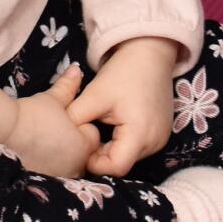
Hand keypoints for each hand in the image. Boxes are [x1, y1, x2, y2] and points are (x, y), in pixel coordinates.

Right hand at [5, 65, 100, 177]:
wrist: (4, 132)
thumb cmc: (32, 114)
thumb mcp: (53, 98)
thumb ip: (69, 86)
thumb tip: (77, 69)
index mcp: (85, 144)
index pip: (92, 133)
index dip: (80, 125)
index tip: (65, 119)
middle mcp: (77, 164)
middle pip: (84, 151)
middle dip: (75, 142)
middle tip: (55, 131)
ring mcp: (62, 175)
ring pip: (71, 164)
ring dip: (65, 156)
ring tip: (46, 143)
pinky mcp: (47, 182)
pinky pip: (57, 173)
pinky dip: (52, 165)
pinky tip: (40, 155)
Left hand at [66, 36, 177, 175]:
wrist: (150, 54)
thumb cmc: (123, 73)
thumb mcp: (94, 95)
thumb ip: (76, 118)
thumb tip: (62, 138)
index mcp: (140, 134)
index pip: (116, 167)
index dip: (94, 163)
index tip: (80, 147)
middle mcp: (155, 142)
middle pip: (122, 164)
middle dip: (100, 155)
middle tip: (84, 137)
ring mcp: (160, 139)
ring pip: (128, 157)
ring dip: (110, 149)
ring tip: (97, 128)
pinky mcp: (160, 134)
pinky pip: (137, 147)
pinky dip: (121, 142)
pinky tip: (110, 126)